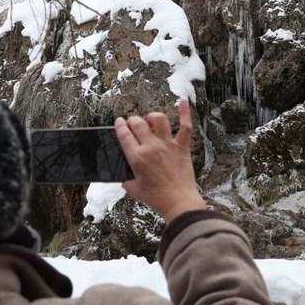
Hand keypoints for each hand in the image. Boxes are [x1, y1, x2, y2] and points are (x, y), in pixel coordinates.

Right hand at [116, 99, 205, 222]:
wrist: (178, 202)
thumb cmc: (156, 198)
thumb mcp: (134, 189)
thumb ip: (126, 179)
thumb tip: (125, 175)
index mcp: (137, 158)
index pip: (124, 134)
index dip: (119, 125)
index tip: (119, 122)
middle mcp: (151, 148)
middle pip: (138, 124)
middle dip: (132, 120)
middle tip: (133, 123)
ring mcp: (167, 146)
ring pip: (158, 120)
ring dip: (152, 116)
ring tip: (150, 121)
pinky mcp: (182, 147)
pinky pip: (185, 127)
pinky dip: (185, 113)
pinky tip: (184, 101)